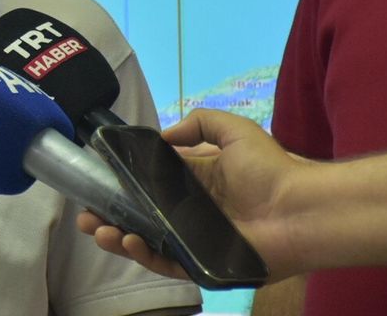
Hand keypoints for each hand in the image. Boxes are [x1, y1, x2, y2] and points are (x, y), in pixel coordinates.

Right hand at [78, 108, 305, 282]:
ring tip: (98, 230)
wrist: (300, 209)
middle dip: (109, 216)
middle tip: (86, 216)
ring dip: (118, 238)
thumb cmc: (270, 169)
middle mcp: (190, 212)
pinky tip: (129, 242)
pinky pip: (167, 262)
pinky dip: (144, 255)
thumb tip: (161, 137)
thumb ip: (198, 123)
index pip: (148, 185)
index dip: (121, 186)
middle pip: (140, 217)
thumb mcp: (233, 130)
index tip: (97, 182)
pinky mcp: (203, 263)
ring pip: (147, 242)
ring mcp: (195, 239)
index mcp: (195, 183)